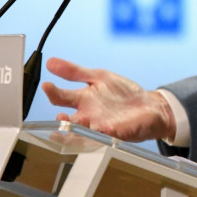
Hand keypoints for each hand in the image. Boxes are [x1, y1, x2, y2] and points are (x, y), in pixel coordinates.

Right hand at [41, 56, 174, 141]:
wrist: (149, 106)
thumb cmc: (122, 94)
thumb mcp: (98, 77)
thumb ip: (75, 72)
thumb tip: (51, 62)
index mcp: (82, 100)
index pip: (61, 97)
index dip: (53, 92)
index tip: (47, 86)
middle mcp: (88, 115)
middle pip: (69, 120)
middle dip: (63, 120)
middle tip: (60, 116)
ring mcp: (101, 126)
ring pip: (83, 132)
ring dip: (78, 131)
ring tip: (75, 125)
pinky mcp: (117, 133)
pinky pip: (107, 135)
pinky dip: (104, 132)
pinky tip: (102, 128)